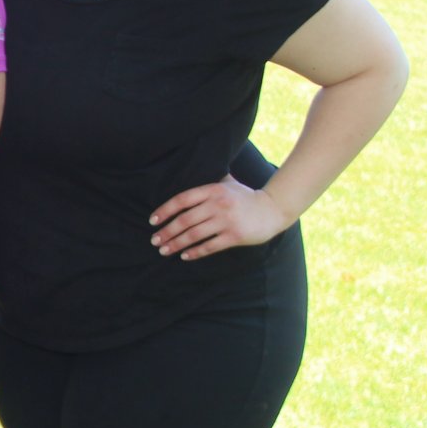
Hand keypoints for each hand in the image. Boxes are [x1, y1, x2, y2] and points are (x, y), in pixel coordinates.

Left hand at [149, 175, 292, 259]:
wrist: (273, 209)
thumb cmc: (245, 197)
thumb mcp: (228, 183)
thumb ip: (209, 182)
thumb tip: (187, 172)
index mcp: (213, 190)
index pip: (182, 200)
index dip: (165, 210)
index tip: (153, 221)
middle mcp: (219, 204)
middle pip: (185, 220)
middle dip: (167, 232)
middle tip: (155, 241)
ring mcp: (227, 221)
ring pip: (195, 235)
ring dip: (176, 244)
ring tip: (164, 250)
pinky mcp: (235, 236)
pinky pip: (210, 246)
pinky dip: (195, 252)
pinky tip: (184, 255)